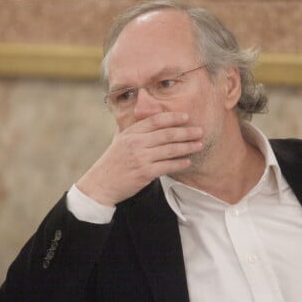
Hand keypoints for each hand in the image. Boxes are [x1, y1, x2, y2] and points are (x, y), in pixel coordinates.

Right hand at [76, 112, 202, 205]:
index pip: (155, 121)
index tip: (186, 117)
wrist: (100, 184)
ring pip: (170, 150)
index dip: (173, 118)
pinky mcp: (144, 173)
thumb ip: (131, 128)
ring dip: (187, 147)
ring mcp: (140, 158)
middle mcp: (136, 143)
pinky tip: (187, 161)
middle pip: (167, 134)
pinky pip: (167, 166)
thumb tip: (142, 116)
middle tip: (200, 131)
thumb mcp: (118, 140)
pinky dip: (179, 163)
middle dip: (186, 132)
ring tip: (199, 145)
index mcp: (130, 133)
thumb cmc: (111, 163)